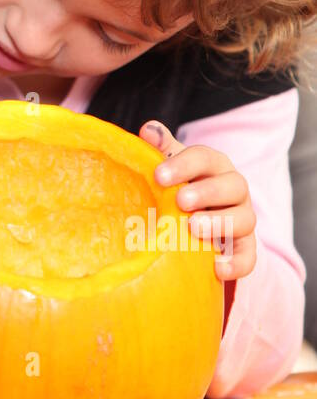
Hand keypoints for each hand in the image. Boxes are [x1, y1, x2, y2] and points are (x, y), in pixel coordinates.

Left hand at [140, 119, 255, 279]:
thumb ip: (161, 149)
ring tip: (194, 228)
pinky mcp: (245, 247)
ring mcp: (242, 218)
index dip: (184, 165)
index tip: (159, 176)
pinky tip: (216, 268)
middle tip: (181, 201)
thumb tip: (148, 130)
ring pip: (244, 219)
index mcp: (214, 165)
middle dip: (207, 192)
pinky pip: (249, 256)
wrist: (200, 221)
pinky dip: (236, 263)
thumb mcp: (171, 167)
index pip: (205, 158)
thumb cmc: (181, 188)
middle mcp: (234, 189)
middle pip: (233, 185)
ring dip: (220, 223)